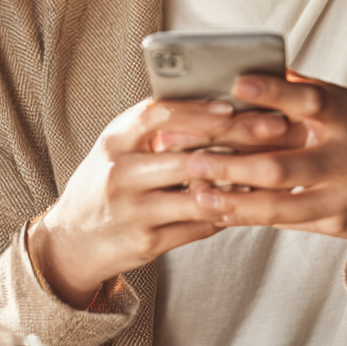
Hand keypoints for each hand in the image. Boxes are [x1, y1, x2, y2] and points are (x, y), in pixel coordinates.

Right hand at [27, 98, 288, 307]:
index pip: (157, 115)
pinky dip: (226, 211)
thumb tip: (221, 102)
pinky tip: (251, 200)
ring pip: (197, 195)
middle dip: (236, 140)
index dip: (198, 110)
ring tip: (273, 164)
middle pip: (185, 154)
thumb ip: (157, 126)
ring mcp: (132, 211)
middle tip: (274, 129)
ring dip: (239, 180)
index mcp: (115, 139)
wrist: (73, 239)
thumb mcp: (121, 144)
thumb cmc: (110, 179)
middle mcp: (120, 173)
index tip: (232, 105)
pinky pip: (197, 226)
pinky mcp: (146, 243)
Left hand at [185, 71, 346, 302]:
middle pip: (283, 166)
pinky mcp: (339, 223)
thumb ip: (299, 89)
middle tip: (191, 159)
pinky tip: (222, 210)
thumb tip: (248, 63)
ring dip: (234, 201)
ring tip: (197, 193)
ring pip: (281, 205)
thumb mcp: (341, 101)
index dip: (274, 91)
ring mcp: (344, 194)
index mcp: (344, 114)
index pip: (308, 98)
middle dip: (232, 165)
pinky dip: (252, 216)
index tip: (238, 83)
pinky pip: (288, 224)